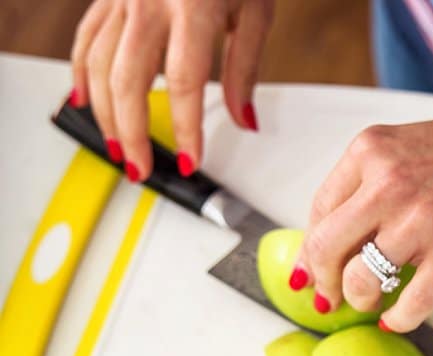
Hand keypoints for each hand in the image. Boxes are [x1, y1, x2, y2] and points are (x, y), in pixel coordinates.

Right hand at [70, 0, 272, 180]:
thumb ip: (246, 70)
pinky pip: (85, 38)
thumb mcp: (256, 13)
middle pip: (130, 80)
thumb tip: (243, 120)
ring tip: (119, 147)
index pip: (183, 83)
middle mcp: (150, 1)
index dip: (184, 128)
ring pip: (99, 64)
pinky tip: (84, 101)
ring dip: (105, 113)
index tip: (190, 159)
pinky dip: (81, 74)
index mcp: (193, 7)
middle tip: (144, 167)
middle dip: (134, 132)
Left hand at [292, 105, 432, 332]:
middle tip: (332, 296)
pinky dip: (398, 319)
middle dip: (324, 281)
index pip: (319, 211)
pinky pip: (411, 303)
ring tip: (373, 300)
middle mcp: (388, 183)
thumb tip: (334, 243)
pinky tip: (396, 318)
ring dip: (361, 299)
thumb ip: (366, 186)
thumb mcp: (403, 149)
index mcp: (369, 152)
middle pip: (326, 249)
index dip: (311, 251)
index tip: (314, 271)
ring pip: (362, 280)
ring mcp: (421, 219)